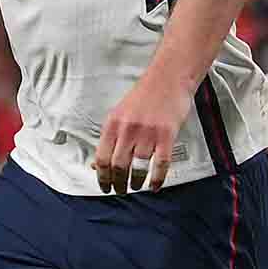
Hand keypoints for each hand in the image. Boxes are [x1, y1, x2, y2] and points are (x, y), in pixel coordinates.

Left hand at [93, 69, 188, 193]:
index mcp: (113, 124)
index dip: (102, 177)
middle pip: (118, 166)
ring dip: (136, 182)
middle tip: (120, 190)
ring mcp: (147, 133)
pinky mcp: (166, 135)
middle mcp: (128, 130)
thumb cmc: (144, 95)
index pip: (102, 158)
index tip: (104, 186)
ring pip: (138, 167)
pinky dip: (157, 178)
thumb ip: (111, 136)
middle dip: (118, 183)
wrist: (168, 78)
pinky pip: (160, 164)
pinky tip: (155, 185)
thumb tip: (99, 162)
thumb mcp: (120, 113)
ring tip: (135, 187)